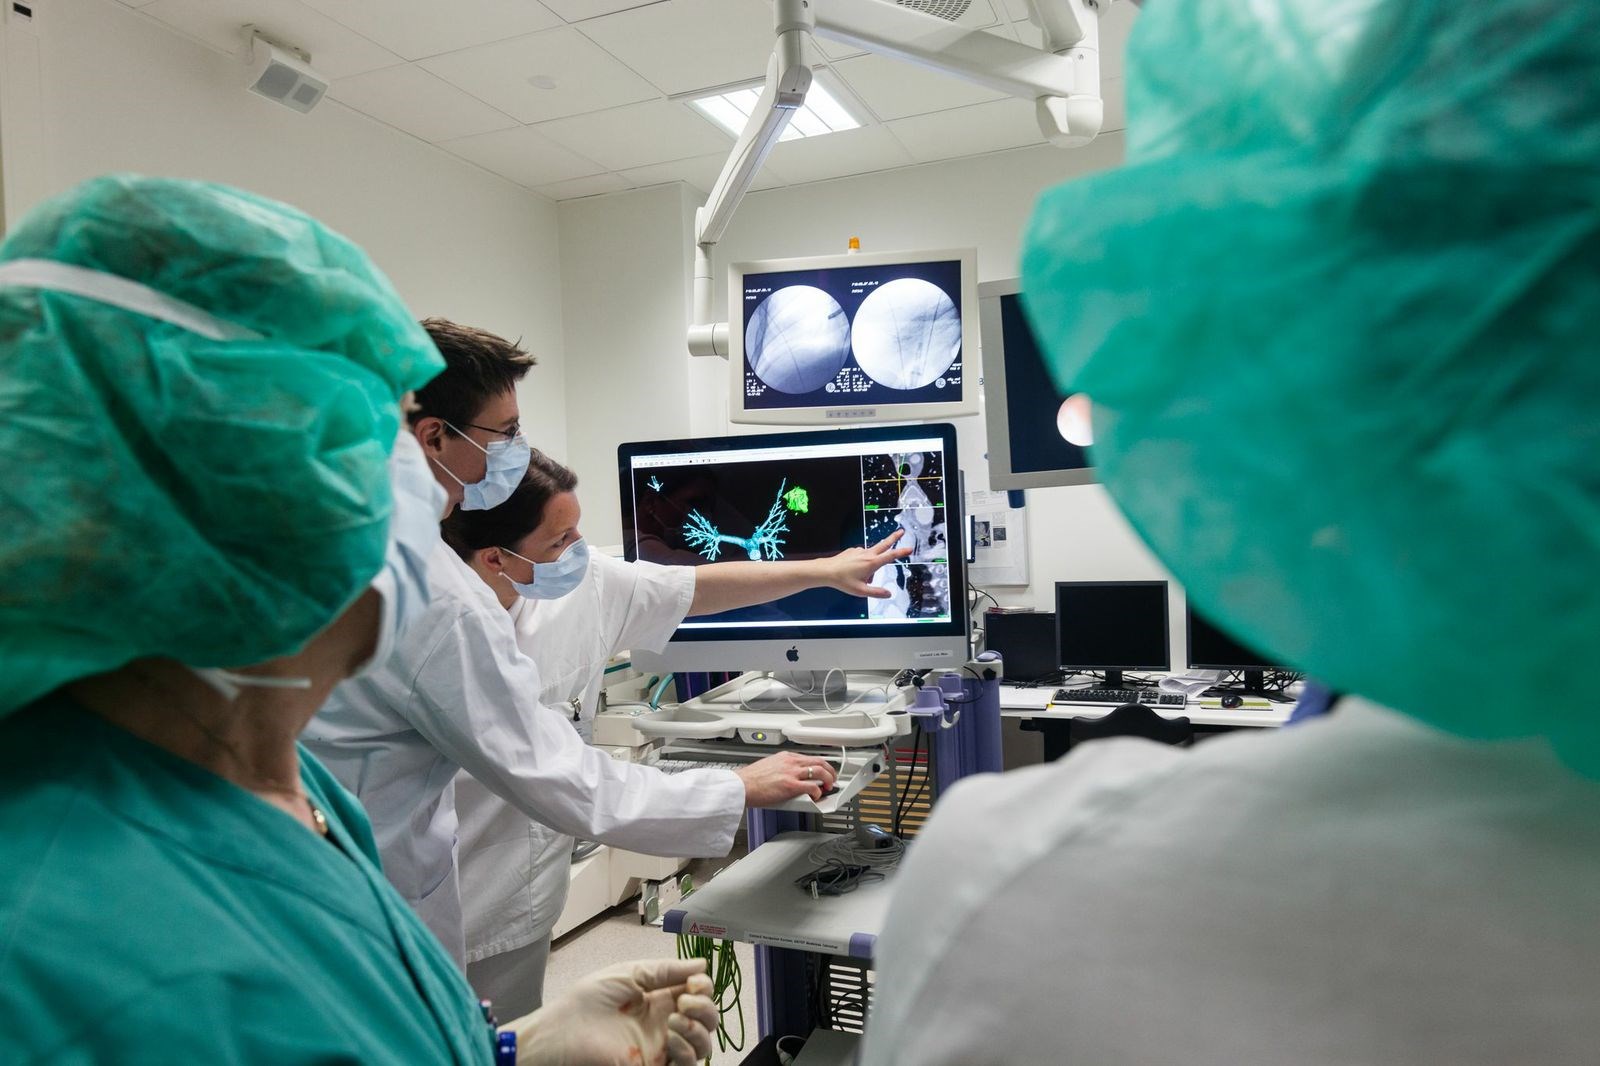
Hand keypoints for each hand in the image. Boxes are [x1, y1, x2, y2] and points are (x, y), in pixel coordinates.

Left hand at [506, 958, 717, 1065]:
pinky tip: (671, 1038)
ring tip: (676, 1020)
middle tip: (687, 1001)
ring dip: (699, 1030)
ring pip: (703, 1044)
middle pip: (706, 1019)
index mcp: (659, 998)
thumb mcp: (628, 974)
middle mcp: (665, 1023)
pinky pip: (687, 1065)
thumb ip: (664, 970)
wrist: (562, 1033)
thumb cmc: (587, 1000)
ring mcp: (662, 1048)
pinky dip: (688, 1051)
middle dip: (706, 1007)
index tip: (695, 981)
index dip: (703, 986)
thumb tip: (703, 964)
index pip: (697, 993)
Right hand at [736, 750, 838, 804]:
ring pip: (819, 772)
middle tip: (831, 778)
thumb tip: (790, 777)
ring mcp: (791, 773)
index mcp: (785, 757)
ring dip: (828, 779)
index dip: (820, 765)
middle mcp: (791, 762)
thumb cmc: (750, 779)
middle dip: (829, 770)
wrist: (741, 785)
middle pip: (819, 762)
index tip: (822, 770)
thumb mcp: (769, 766)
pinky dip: (818, 792)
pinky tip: (816, 796)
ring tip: (828, 787)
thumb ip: (782, 769)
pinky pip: (812, 787)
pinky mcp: (791, 786)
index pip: (809, 758)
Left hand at [827, 531, 913, 598]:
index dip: (901, 552)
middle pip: (884, 544)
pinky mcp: (853, 551)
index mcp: (871, 563)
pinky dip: (863, 564)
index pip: (890, 556)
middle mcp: (867, 554)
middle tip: (902, 531)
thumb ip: (876, 592)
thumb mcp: (861, 591)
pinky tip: (854, 572)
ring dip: (872, 565)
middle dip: (894, 537)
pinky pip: (862, 558)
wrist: (827, 571)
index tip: (909, 548)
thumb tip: (889, 594)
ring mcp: (859, 551)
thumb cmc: (842, 581)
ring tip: (860, 578)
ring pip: (872, 557)